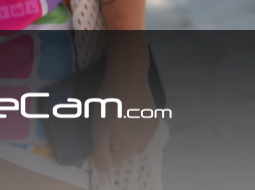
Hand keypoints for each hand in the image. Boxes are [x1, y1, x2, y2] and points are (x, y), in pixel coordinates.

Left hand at [91, 60, 159, 176]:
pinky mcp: (155, 119)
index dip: (104, 145)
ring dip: (127, 132)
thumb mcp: (99, 131)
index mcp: (127, 150)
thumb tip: (105, 182)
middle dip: (115, 140)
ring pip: (134, 141)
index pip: (112, 160)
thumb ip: (102, 158)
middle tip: (109, 120)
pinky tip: (131, 110)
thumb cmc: (109, 103)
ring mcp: (151, 132)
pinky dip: (136, 124)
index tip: (103, 129)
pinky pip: (143, 130)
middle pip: (124, 151)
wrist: (128, 76)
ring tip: (120, 114)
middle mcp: (142, 144)